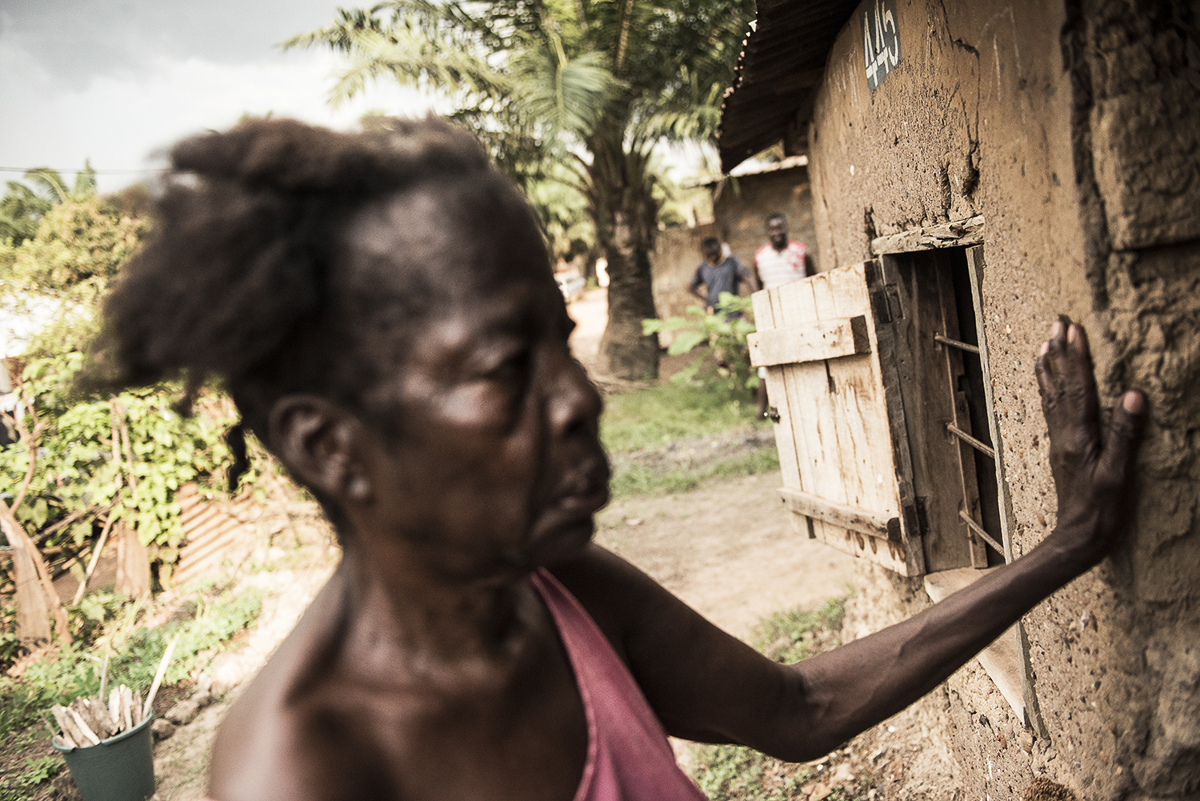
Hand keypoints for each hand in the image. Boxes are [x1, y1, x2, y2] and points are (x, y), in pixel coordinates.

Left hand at [1035, 320, 1146, 567]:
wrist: (1077, 539)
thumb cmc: (1103, 511)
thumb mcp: (1119, 474)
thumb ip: (1126, 435)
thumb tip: (1132, 394)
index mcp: (1080, 436)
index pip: (1079, 387)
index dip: (1077, 356)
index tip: (1073, 328)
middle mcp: (1065, 434)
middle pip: (1061, 386)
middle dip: (1059, 353)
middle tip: (1056, 322)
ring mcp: (1061, 443)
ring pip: (1052, 397)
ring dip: (1050, 368)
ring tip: (1045, 344)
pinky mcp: (1062, 452)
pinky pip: (1052, 412)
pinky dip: (1049, 392)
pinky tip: (1048, 385)